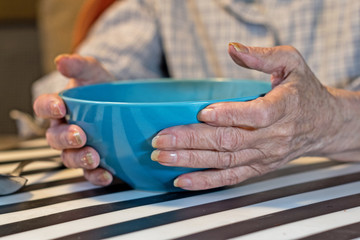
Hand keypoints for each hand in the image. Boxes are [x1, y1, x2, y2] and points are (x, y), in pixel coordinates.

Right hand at [33, 54, 114, 185]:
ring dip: (79, 159)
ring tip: (93, 157)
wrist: (124, 103)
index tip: (60, 106)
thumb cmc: (102, 88)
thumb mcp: (93, 73)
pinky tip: (107, 174)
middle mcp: (64, 130)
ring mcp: (78, 147)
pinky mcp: (94, 160)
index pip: (43, 108)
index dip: (48, 108)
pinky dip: (96, 176)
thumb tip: (61, 61)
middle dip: (65, 138)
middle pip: (54, 138)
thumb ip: (79, 66)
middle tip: (79, 135)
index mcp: (59, 108)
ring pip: (69, 158)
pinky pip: (90, 173)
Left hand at [151, 43, 343, 190]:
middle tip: (162, 139)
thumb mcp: (292, 63)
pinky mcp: (258, 167)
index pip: (256, 115)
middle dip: (192, 141)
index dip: (229, 115)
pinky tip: (183, 180)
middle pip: (230, 141)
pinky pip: (231, 177)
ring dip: (191, 161)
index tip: (203, 113)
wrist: (324, 123)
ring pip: (225, 161)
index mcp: (284, 107)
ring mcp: (265, 155)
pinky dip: (206, 181)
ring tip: (163, 157)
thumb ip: (263, 56)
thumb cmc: (305, 92)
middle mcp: (274, 136)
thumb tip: (232, 49)